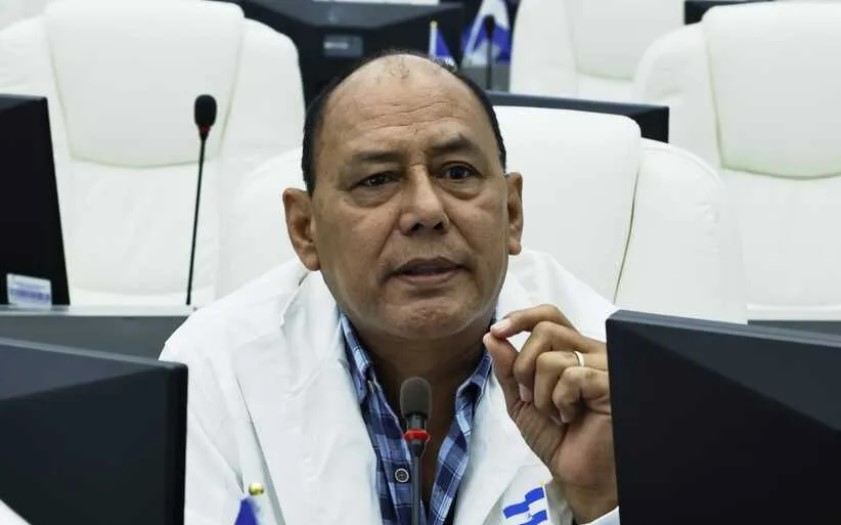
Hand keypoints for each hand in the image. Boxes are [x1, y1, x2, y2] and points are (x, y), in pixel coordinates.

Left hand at [483, 305, 616, 522]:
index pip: (548, 315)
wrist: (575, 473)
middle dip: (524, 367)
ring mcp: (603, 365)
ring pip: (552, 356)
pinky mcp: (610, 383)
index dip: (521, 318)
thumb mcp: (521, 399)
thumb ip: (507, 368)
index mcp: (570, 350)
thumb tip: (492, 337)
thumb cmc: (556, 437)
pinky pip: (572, 376)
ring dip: (542, 393)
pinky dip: (561, 401)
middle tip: (530, 397)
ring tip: (556, 413)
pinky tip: (571, 417)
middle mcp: (589, 351)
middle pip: (545, 330)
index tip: (497, 332)